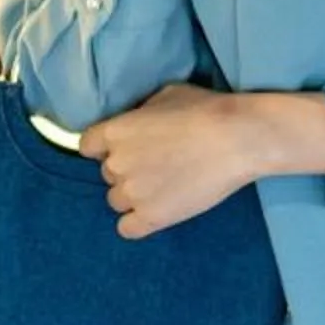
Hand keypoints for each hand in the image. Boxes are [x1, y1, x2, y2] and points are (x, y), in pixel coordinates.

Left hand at [81, 84, 324, 239]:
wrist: (237, 140)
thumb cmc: (204, 110)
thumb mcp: (164, 96)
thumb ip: (140, 113)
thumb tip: (137, 122)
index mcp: (114, 132)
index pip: (87, 146)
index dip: (104, 147)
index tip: (126, 147)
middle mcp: (116, 164)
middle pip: (107, 174)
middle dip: (127, 170)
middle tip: (157, 165)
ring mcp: (132, 194)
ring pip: (116, 201)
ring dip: (133, 195)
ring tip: (163, 188)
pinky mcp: (151, 219)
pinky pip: (127, 228)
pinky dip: (137, 222)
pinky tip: (156, 211)